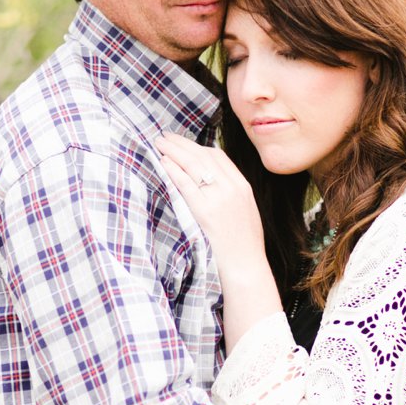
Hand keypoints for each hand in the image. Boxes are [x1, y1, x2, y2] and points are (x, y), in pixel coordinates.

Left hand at [155, 133, 264, 266]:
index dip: (197, 147)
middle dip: (182, 144)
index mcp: (243, 187)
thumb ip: (232, 196)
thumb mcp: (245, 214)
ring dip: (173, 151)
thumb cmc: (244, 247)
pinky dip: (173, 170)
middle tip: (165, 137)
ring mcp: (219, 198)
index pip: (218, 156)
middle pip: (203, 155)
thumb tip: (213, 184)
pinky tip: (162, 163)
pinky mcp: (205, 211)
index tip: (183, 144)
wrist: (247, 268)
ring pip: (193, 165)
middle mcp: (232, 188)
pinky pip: (186, 184)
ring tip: (159, 144)